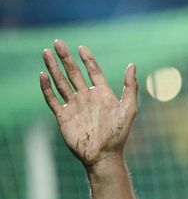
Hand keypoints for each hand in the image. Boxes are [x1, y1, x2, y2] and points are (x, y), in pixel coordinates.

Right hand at [39, 40, 137, 167]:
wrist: (104, 155)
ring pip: (61, 82)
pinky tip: (43, 76)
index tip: (82, 47)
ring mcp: (74, 106)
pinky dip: (47, 88)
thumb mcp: (129, 108)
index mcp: (103, 93)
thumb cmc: (119, 134)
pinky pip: (53, 99)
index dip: (87, 59)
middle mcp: (87, 97)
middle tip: (58, 42)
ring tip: (46, 54)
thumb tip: (133, 64)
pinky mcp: (63, 116)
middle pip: (74, 73)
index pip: (93, 71)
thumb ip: (130, 86)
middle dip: (66, 58)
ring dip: (54, 68)